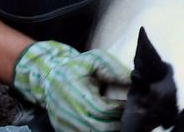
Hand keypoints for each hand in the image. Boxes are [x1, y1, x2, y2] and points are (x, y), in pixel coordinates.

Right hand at [12, 41, 130, 130]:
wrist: (49, 78)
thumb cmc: (76, 67)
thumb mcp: (95, 60)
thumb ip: (115, 70)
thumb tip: (134, 79)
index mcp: (77, 93)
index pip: (104, 109)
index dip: (120, 109)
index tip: (131, 102)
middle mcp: (71, 113)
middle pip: (103, 128)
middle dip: (119, 122)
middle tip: (128, 112)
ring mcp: (66, 125)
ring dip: (111, 128)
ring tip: (119, 117)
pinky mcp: (65, 131)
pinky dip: (100, 131)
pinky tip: (107, 122)